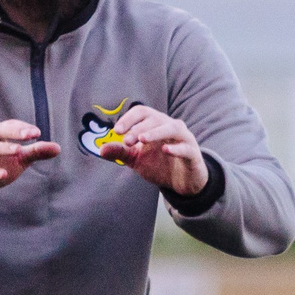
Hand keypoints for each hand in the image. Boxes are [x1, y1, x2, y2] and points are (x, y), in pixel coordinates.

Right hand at [0, 119, 61, 204]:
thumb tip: (58, 148)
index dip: (21, 127)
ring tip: (18, 150)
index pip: (7, 126)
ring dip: (1, 148)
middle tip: (30, 135)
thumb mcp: (17, 160)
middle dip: (13, 131)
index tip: (37, 133)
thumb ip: (35, 153)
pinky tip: (4, 174)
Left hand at [93, 103, 208, 197]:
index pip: (142, 112)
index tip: (116, 131)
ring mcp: (184, 139)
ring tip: (142, 140)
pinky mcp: (193, 154)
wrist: (181, 182)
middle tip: (127, 141)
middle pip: (155, 118)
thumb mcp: (136, 159)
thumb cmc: (159, 165)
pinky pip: (186, 147)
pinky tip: (165, 150)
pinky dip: (176, 148)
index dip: (129, 119)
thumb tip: (101, 150)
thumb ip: (121, 152)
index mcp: (156, 124)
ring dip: (156, 132)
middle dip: (139, 128)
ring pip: (172, 128)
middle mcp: (171, 127)